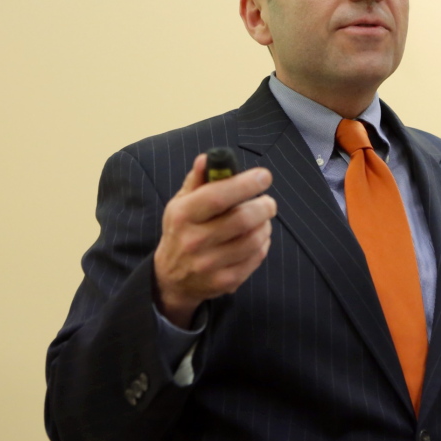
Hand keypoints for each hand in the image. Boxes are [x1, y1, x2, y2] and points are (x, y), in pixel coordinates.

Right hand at [153, 153, 276, 327]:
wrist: (171, 278)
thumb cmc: (182, 230)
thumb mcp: (181, 203)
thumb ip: (197, 180)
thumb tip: (208, 158)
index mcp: (183, 215)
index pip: (217, 197)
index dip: (244, 184)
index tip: (264, 176)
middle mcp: (194, 241)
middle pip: (242, 220)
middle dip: (263, 206)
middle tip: (268, 202)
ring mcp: (210, 264)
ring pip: (254, 240)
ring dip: (265, 225)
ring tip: (262, 219)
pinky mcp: (225, 281)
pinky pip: (256, 257)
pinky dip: (263, 243)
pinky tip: (257, 237)